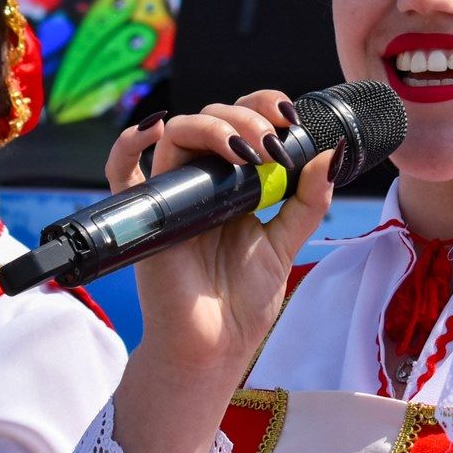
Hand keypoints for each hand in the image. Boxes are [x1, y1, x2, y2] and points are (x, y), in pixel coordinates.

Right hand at [106, 91, 336, 381]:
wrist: (216, 346)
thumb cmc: (243, 300)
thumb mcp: (285, 242)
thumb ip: (308, 199)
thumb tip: (332, 154)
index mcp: (233, 182)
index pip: (242, 121)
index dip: (263, 107)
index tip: (290, 120)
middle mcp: (201, 181)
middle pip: (212, 118)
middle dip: (246, 120)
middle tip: (271, 147)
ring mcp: (171, 194)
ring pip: (177, 133)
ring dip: (213, 127)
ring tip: (245, 152)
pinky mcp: (145, 215)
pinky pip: (120, 170)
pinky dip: (128, 143)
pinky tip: (153, 129)